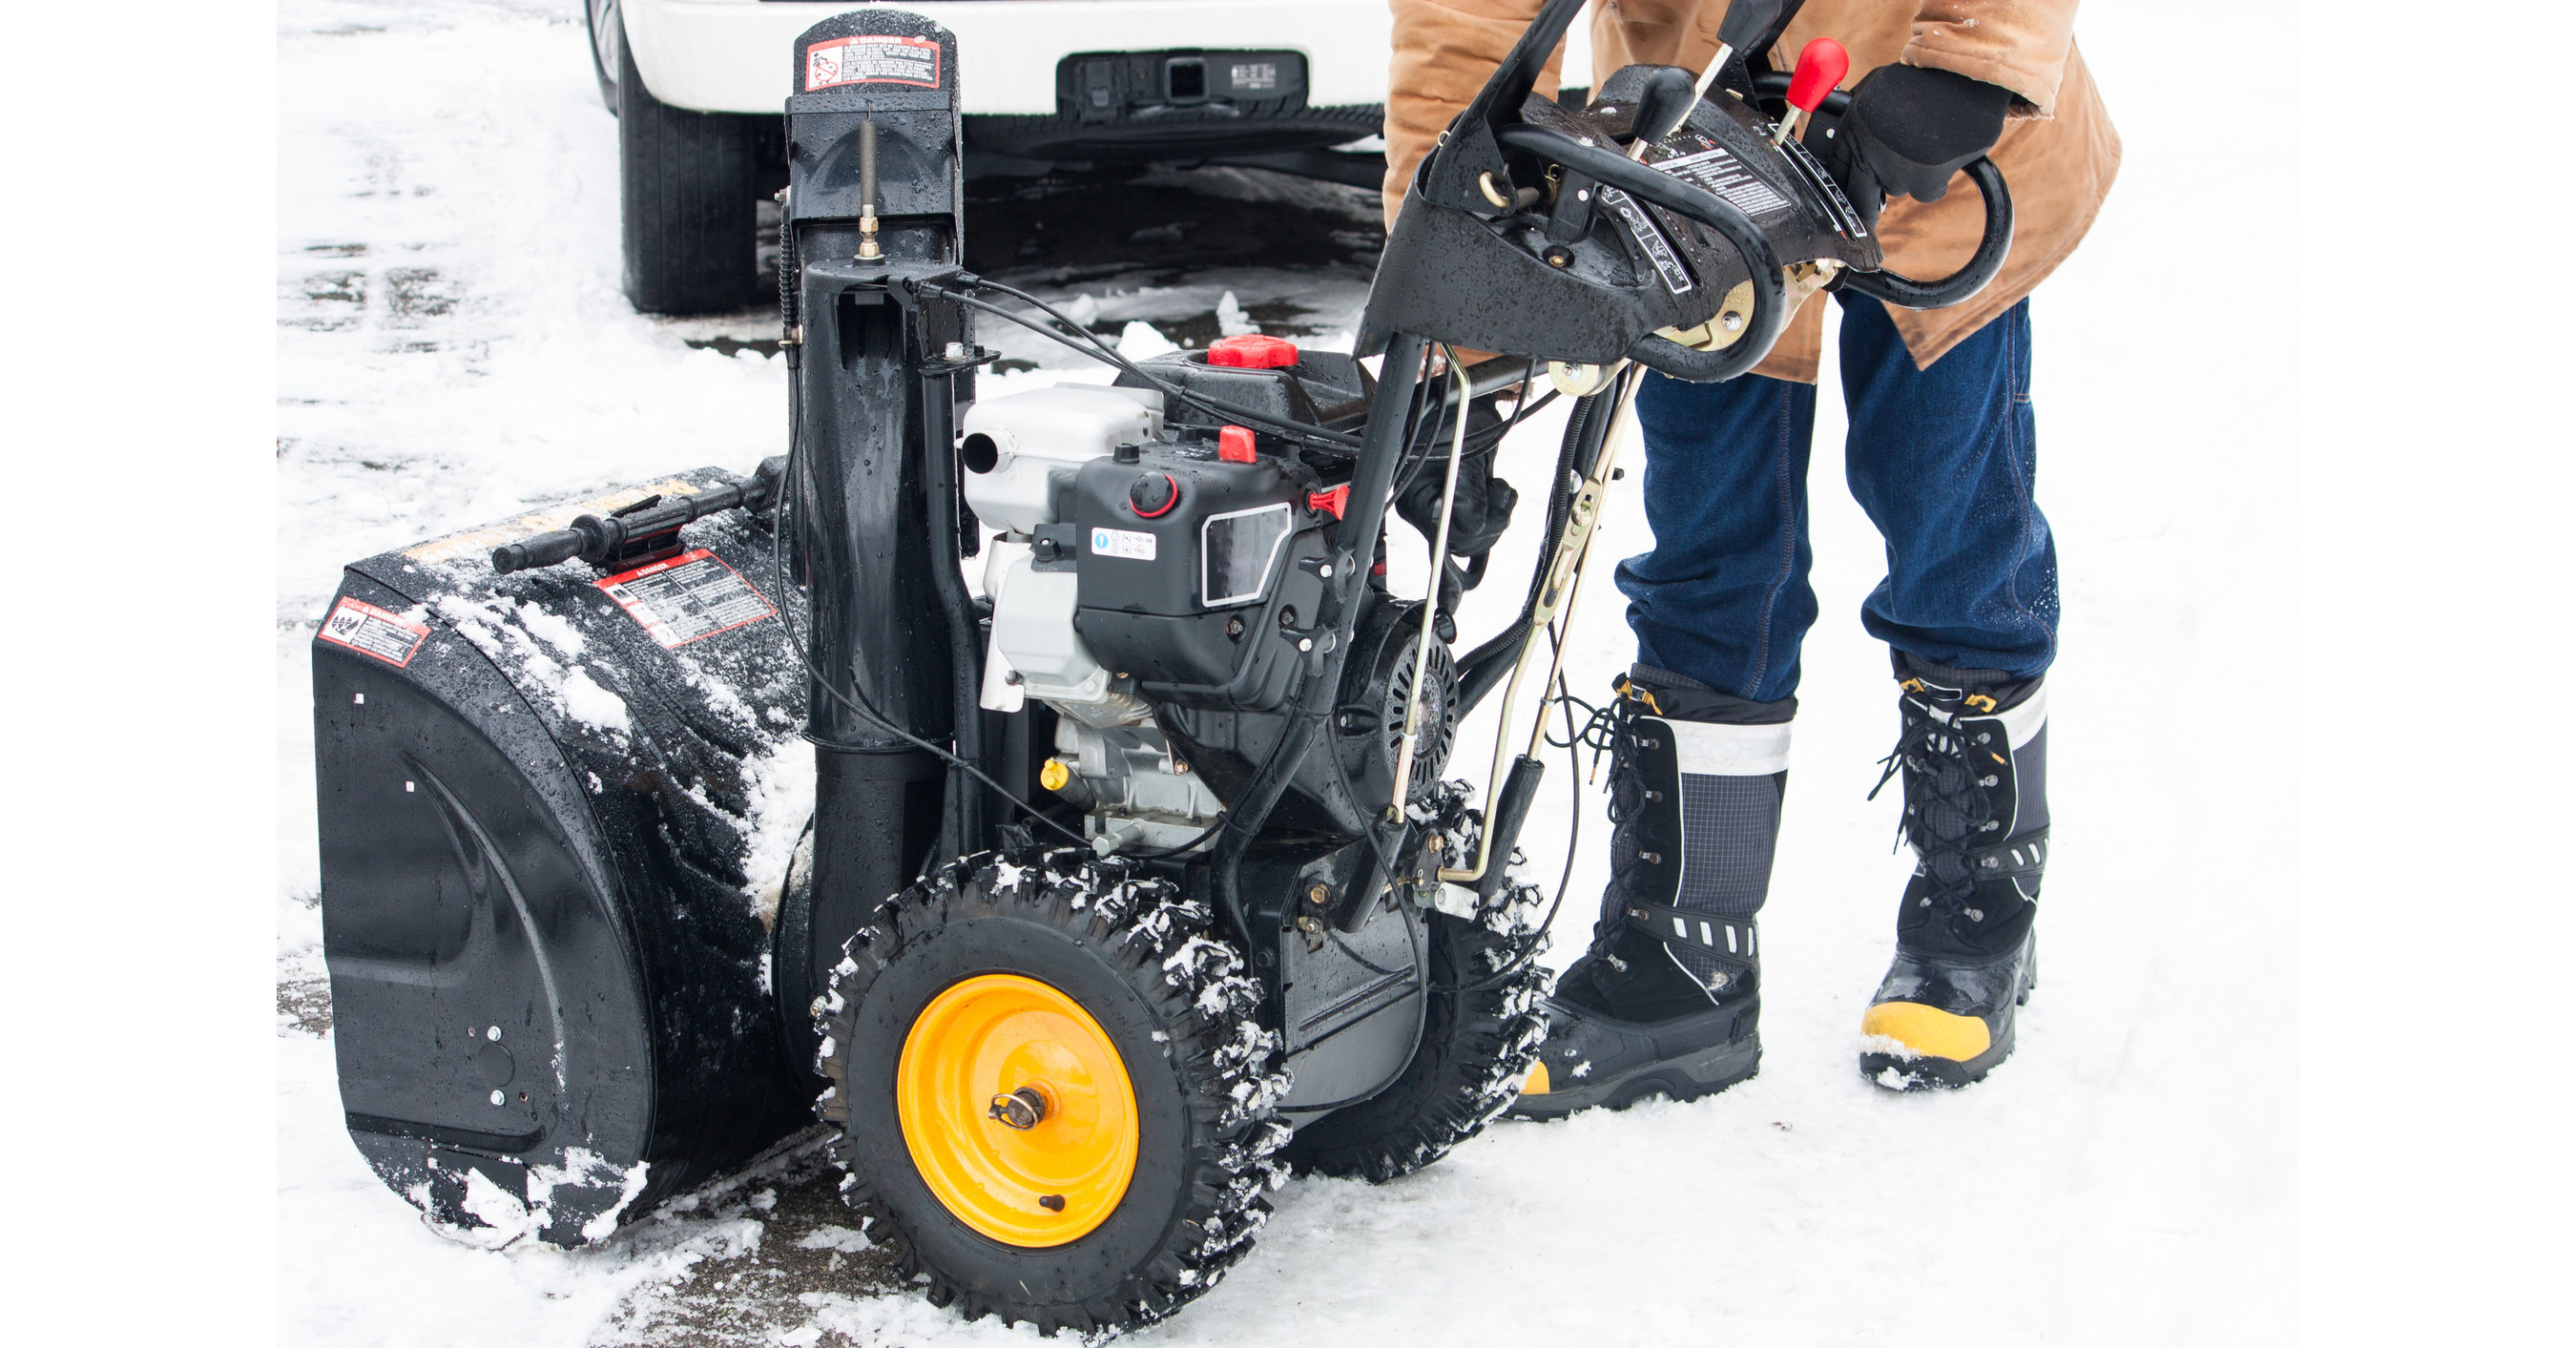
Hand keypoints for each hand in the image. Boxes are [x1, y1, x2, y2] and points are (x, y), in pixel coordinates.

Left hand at [1813, 65, 2011, 216]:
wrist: (1966, 77)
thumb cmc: (1924, 79)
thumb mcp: (1878, 85)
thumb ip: (1859, 113)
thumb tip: (1844, 134)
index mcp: (1852, 128)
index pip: (1836, 170)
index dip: (1844, 183)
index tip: (1849, 193)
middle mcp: (1868, 152)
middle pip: (1858, 197)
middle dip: (1866, 206)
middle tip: (1872, 212)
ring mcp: (1894, 169)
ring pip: (1897, 188)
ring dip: (1908, 177)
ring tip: (1924, 145)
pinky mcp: (1924, 182)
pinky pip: (1927, 193)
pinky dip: (1936, 181)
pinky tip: (1943, 155)